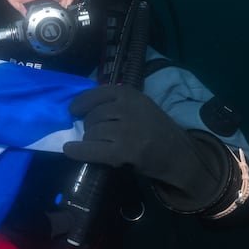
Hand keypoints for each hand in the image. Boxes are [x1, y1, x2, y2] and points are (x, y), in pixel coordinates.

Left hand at [63, 85, 228, 209]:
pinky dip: (78, 150)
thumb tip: (82, 108)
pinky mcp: (123, 151)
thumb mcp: (140, 106)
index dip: (81, 102)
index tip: (73, 110)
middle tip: (94, 134)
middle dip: (89, 125)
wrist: (178, 155)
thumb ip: (117, 103)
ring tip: (100, 145)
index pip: (97, 93)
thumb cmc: (156, 130)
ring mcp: (125, 130)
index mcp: (131, 94)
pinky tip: (70, 150)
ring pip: (92, 132)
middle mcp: (127, 108)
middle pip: (93, 115)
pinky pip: (91, 149)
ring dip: (90, 140)